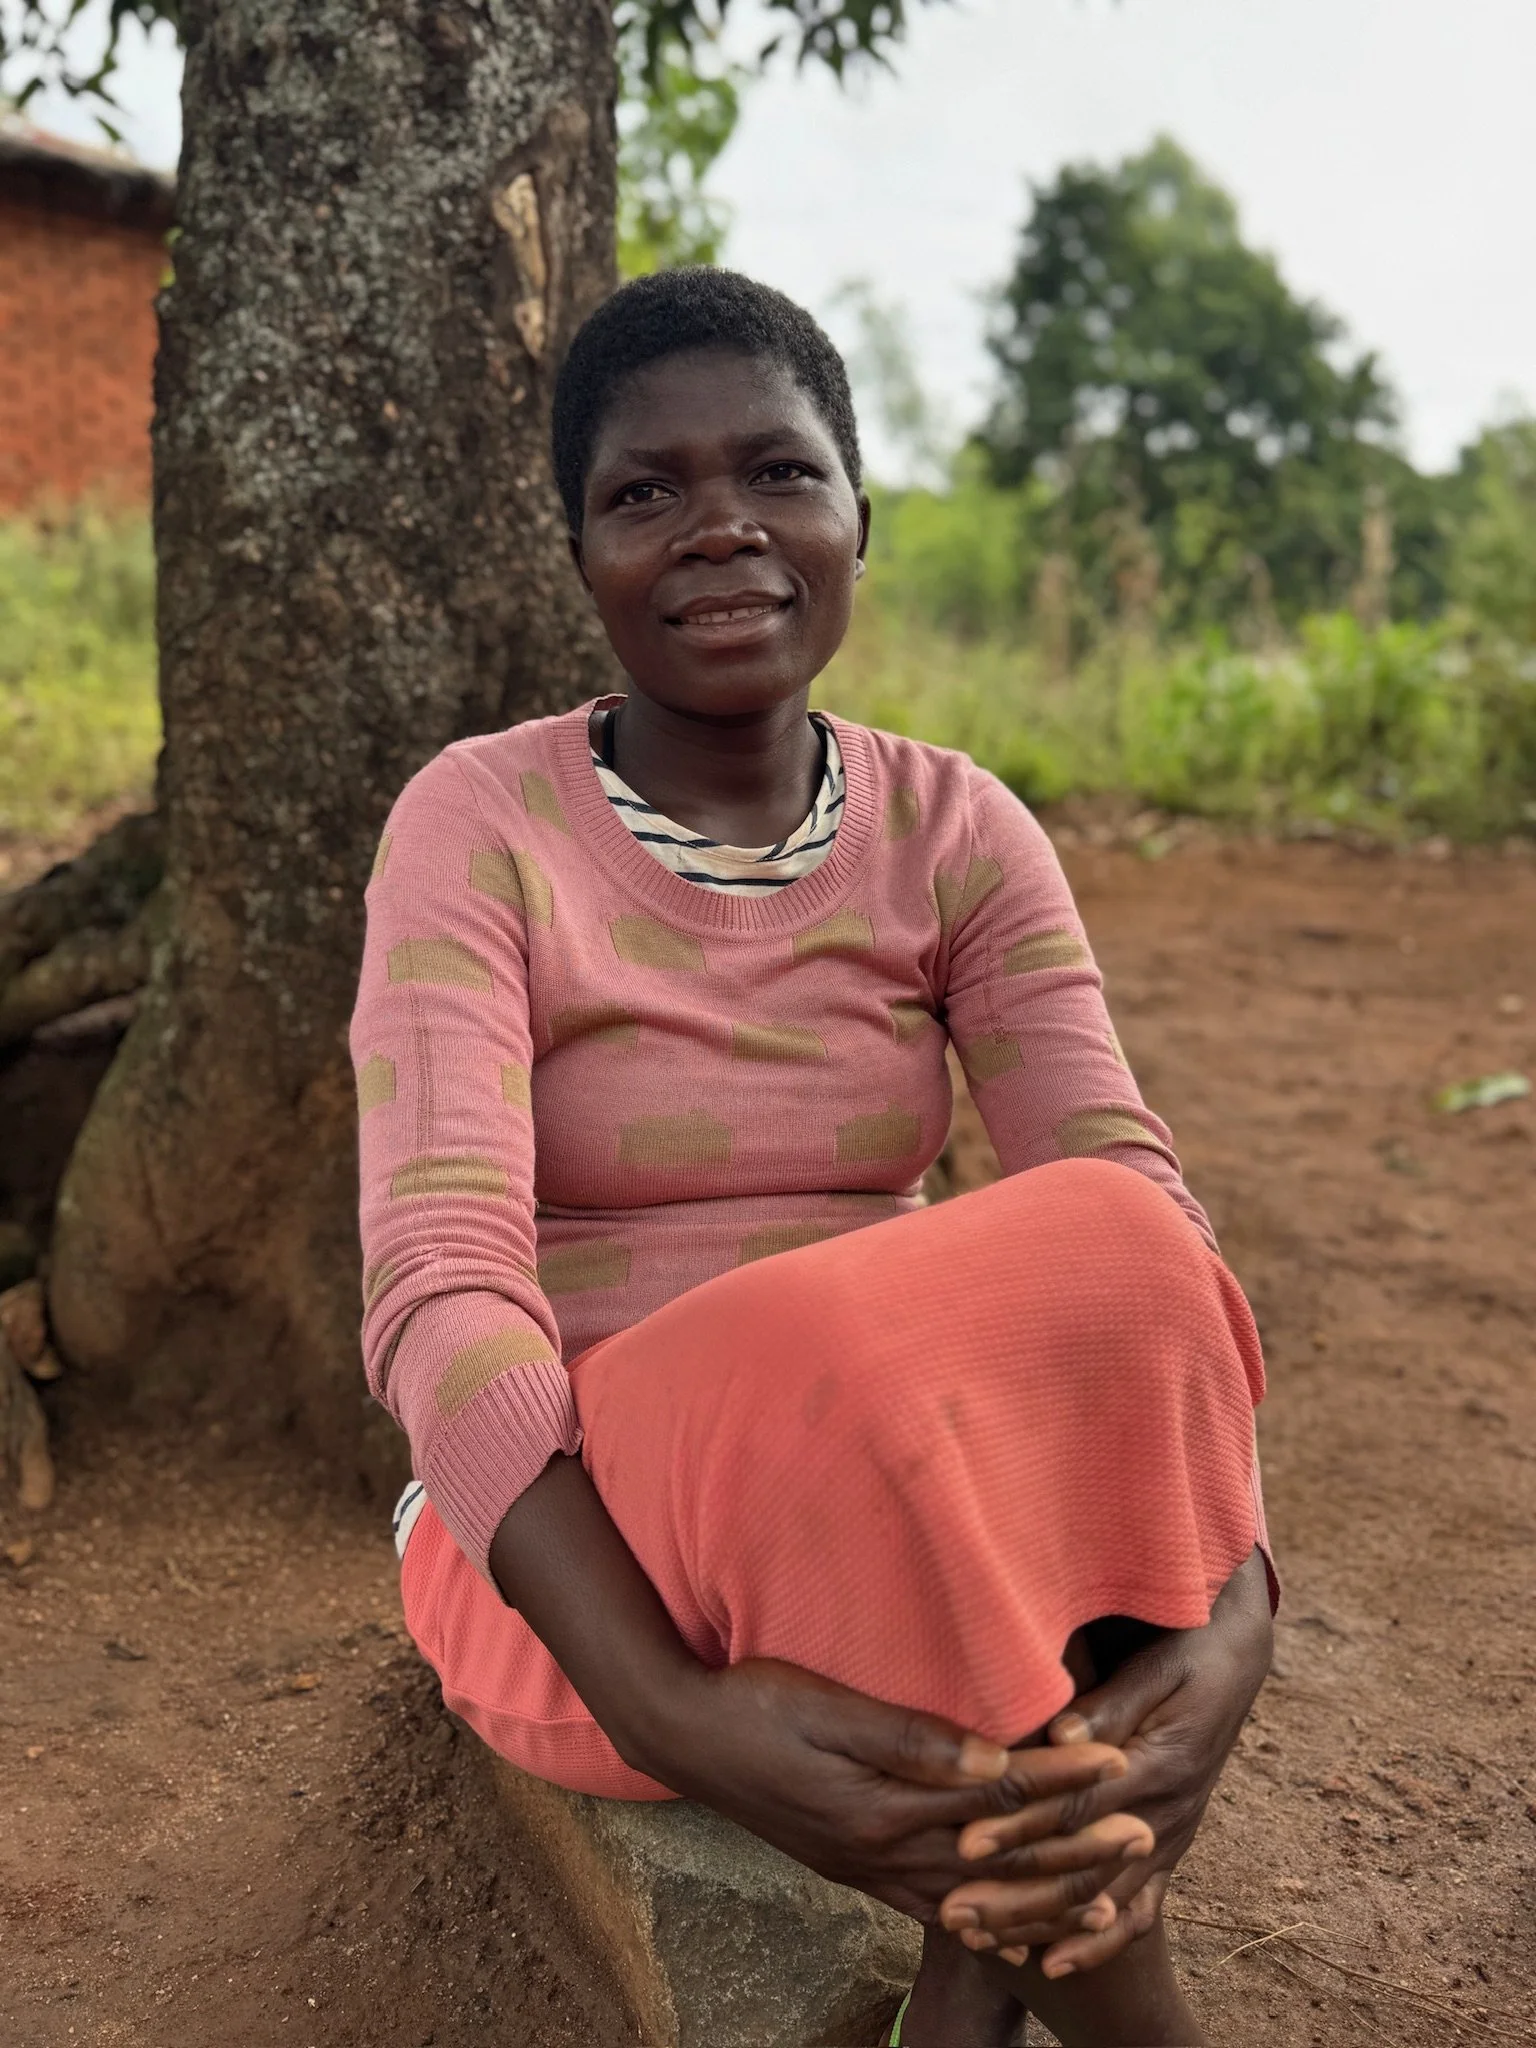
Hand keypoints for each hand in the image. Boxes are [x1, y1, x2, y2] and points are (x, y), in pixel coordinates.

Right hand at [647, 1657, 1150, 1924]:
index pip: (996, 1799)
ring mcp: (868, 1869)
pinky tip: (1014, 1932)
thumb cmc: (755, 1705)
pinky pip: (936, 1910)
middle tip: (1142, 1833)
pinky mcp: (855, 1869)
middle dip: (1076, 1848)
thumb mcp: (828, 1708)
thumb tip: (996, 1759)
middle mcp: (883, 1852)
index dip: (1062, 1779)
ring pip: (976, 1901)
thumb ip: (912, 1738)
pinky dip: (987, 1923)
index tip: (1120, 1762)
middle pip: (999, 1862)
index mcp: (884, 1807)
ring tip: (1106, 1902)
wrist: (682, 1735)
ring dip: (1043, 1899)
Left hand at [937, 1547, 1273, 1972]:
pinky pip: (1136, 1909)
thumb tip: (1062, 1733)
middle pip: (1082, 1868)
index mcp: (1158, 1765)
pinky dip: (1095, 1942)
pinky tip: (1053, 1965)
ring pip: (1101, 1900)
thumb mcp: (1159, 1664)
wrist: (1235, 1658)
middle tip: (954, 1911)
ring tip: (980, 1942)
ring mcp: (1167, 1836)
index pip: (1078, 1809)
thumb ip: (1111, 1703)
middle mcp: (1164, 1814)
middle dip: (1016, 1895)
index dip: (1022, 1827)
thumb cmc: (1187, 1645)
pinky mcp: (1165, 1844)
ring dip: (1041, 1925)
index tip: (966, 1844)